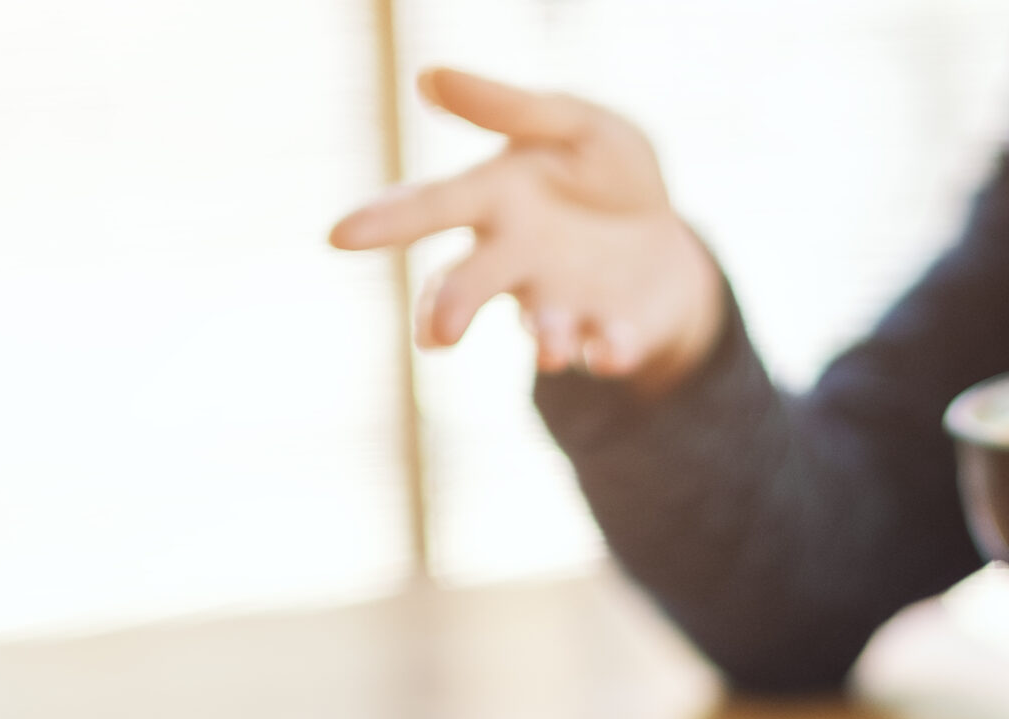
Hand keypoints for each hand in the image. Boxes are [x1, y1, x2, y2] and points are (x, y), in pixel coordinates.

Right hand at [328, 68, 724, 389]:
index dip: (386, 221)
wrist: (668, 235)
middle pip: (471, 284)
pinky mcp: (614, 333)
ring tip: (551, 348)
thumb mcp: (574, 125)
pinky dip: (610, 351)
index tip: (339, 236)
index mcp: (498, 202)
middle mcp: (518, 262)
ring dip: (544, 339)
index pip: (433, 207)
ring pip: (541, 329)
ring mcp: (564, 305)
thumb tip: (427, 76)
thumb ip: (509, 109)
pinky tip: (612, 349)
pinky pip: (608, 348)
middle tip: (437, 334)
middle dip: (453, 307)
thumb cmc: (606, 173)